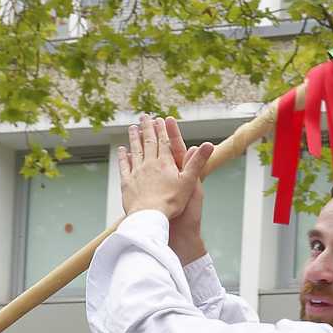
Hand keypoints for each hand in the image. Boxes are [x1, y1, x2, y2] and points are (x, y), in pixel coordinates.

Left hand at [117, 115, 208, 233]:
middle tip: (144, 116)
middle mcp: (149, 164)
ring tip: (132, 127)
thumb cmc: (171, 202)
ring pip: (135, 150)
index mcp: (165, 163)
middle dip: (147, 128)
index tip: (160, 119)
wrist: (149, 216)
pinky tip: (122, 150)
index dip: (162, 130)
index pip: (164, 142)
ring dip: (134, 138)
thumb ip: (198, 162)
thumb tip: (209, 144)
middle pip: (149, 142)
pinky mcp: (127, 182)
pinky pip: (124, 166)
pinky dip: (123, 157)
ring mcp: (137, 172)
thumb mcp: (189, 181)